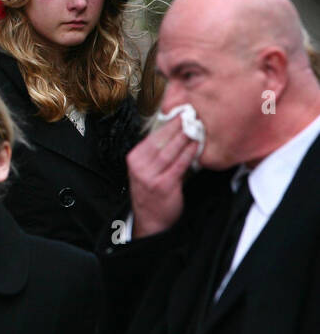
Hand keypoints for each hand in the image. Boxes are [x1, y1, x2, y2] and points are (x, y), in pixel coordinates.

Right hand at [128, 116, 198, 237]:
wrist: (151, 221)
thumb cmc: (152, 194)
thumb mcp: (147, 171)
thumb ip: (158, 154)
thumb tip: (177, 133)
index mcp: (134, 159)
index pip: (153, 136)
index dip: (169, 124)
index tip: (182, 113)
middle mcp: (139, 166)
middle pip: (161, 141)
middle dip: (179, 127)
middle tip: (193, 114)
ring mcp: (150, 176)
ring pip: (170, 151)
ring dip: (185, 137)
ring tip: (198, 127)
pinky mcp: (163, 185)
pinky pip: (179, 165)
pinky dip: (189, 154)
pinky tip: (197, 146)